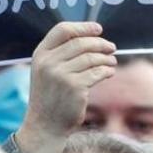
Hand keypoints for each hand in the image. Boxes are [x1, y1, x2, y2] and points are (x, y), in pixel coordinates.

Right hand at [15, 22, 116, 152]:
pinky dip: (106, 71)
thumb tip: (91, 38)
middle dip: (100, 43)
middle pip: (81, 43)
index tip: (98, 29)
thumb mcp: (46, 71)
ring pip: (91, 58)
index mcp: (40, 54)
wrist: (45, 125)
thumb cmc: (49, 97)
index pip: (62, 30)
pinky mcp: (75, 88)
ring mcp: (61, 75)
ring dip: (106, 59)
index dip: (83, 27)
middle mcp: (49, 62)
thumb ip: (61, 54)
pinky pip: (97, 73)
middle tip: (111, 48)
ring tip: (112, 62)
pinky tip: (109, 73)